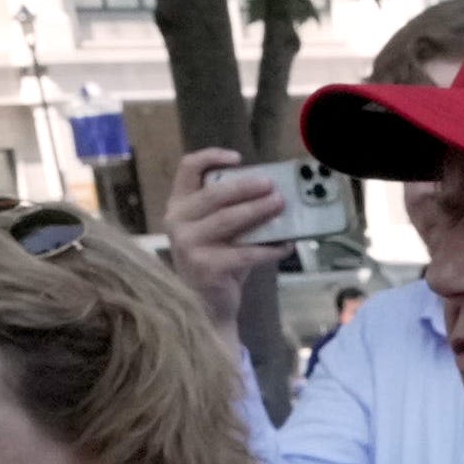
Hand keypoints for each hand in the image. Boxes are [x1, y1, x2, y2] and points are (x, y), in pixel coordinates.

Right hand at [161, 146, 282, 318]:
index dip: (211, 157)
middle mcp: (177, 222)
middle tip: (272, 186)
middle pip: (215, 193)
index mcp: (179, 206)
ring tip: (281, 206)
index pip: (188, 169)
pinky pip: (245, 252)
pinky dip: (269, 248)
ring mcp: (188, 244)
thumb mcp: (217, 231)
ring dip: (259, 211)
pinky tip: (286, 245)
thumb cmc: (216, 262)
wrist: (205, 306)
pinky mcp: (206, 266)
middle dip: (247, 187)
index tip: (238, 158)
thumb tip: (271, 192)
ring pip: (229, 219)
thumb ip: (231, 211)